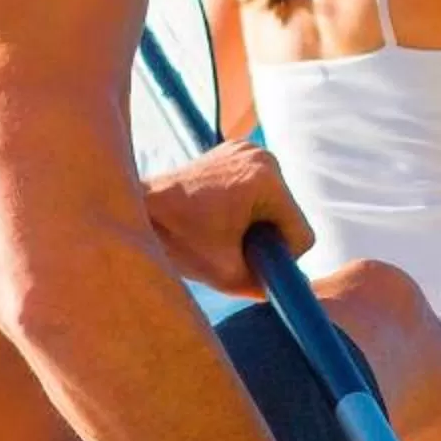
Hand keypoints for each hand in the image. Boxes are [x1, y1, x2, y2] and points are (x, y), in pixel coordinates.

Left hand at [144, 139, 314, 297]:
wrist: (139, 210)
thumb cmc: (178, 239)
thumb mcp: (227, 274)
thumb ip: (264, 285)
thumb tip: (292, 291)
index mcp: (266, 179)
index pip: (301, 234)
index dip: (279, 258)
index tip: (248, 260)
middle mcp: (262, 156)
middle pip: (289, 217)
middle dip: (267, 238)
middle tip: (229, 246)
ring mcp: (247, 149)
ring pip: (276, 205)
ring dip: (257, 224)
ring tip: (221, 230)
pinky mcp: (235, 151)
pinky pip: (260, 190)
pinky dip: (247, 207)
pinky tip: (219, 215)